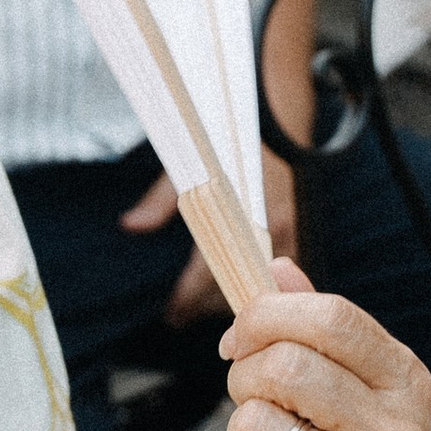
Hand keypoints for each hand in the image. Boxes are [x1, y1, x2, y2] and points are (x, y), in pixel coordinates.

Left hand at [134, 149, 300, 326]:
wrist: (280, 114)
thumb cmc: (230, 136)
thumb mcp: (189, 164)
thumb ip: (161, 200)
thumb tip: (130, 224)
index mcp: (238, 210)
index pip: (209, 272)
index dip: (189, 297)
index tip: (173, 314)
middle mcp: (268, 225)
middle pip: (236, 287)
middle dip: (207, 306)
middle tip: (181, 316)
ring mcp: (288, 231)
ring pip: (258, 285)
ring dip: (232, 300)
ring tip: (202, 309)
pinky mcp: (300, 231)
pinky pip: (276, 273)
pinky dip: (255, 285)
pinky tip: (236, 292)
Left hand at [219, 265, 430, 430]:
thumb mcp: (366, 397)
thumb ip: (323, 331)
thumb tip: (274, 263)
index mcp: (409, 383)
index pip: (332, 318)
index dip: (267, 316)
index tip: (239, 338)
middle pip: (284, 368)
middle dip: (244, 378)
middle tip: (251, 401)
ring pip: (254, 426)